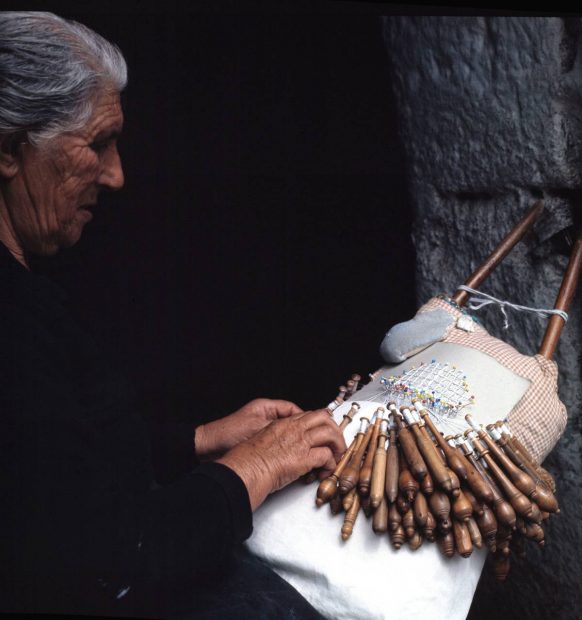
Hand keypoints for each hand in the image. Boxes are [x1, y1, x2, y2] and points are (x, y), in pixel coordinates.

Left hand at [195, 398, 302, 459]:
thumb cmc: (228, 433)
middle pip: (292, 420)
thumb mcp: (257, 427)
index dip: (306, 418)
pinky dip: (285, 449)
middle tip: (312, 440)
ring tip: (302, 449)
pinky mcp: (258, 441)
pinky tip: (289, 456)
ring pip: (287, 433)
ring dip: (294, 441)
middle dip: (302, 430)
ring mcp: (262, 428)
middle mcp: (265, 415)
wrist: (209, 447)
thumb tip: (297, 427)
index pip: (293, 409)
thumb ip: (277, 426)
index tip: (315, 428)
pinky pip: (278, 443)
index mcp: (266, 407)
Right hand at [217, 409, 346, 510]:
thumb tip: (285, 446)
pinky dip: (330, 464)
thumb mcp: (263, 439)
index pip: (310, 415)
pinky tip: (326, 471)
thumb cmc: (249, 459)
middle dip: (335, 430)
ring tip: (337, 457)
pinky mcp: (304, 458)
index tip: (326, 432)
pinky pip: (326, 456)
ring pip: (330, 433)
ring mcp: (300, 441)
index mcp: (284, 423)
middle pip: (325, 418)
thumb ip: (277, 438)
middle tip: (337, 443)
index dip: (322, 423)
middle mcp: (294, 429)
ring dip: (338, 446)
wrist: (246, 468)